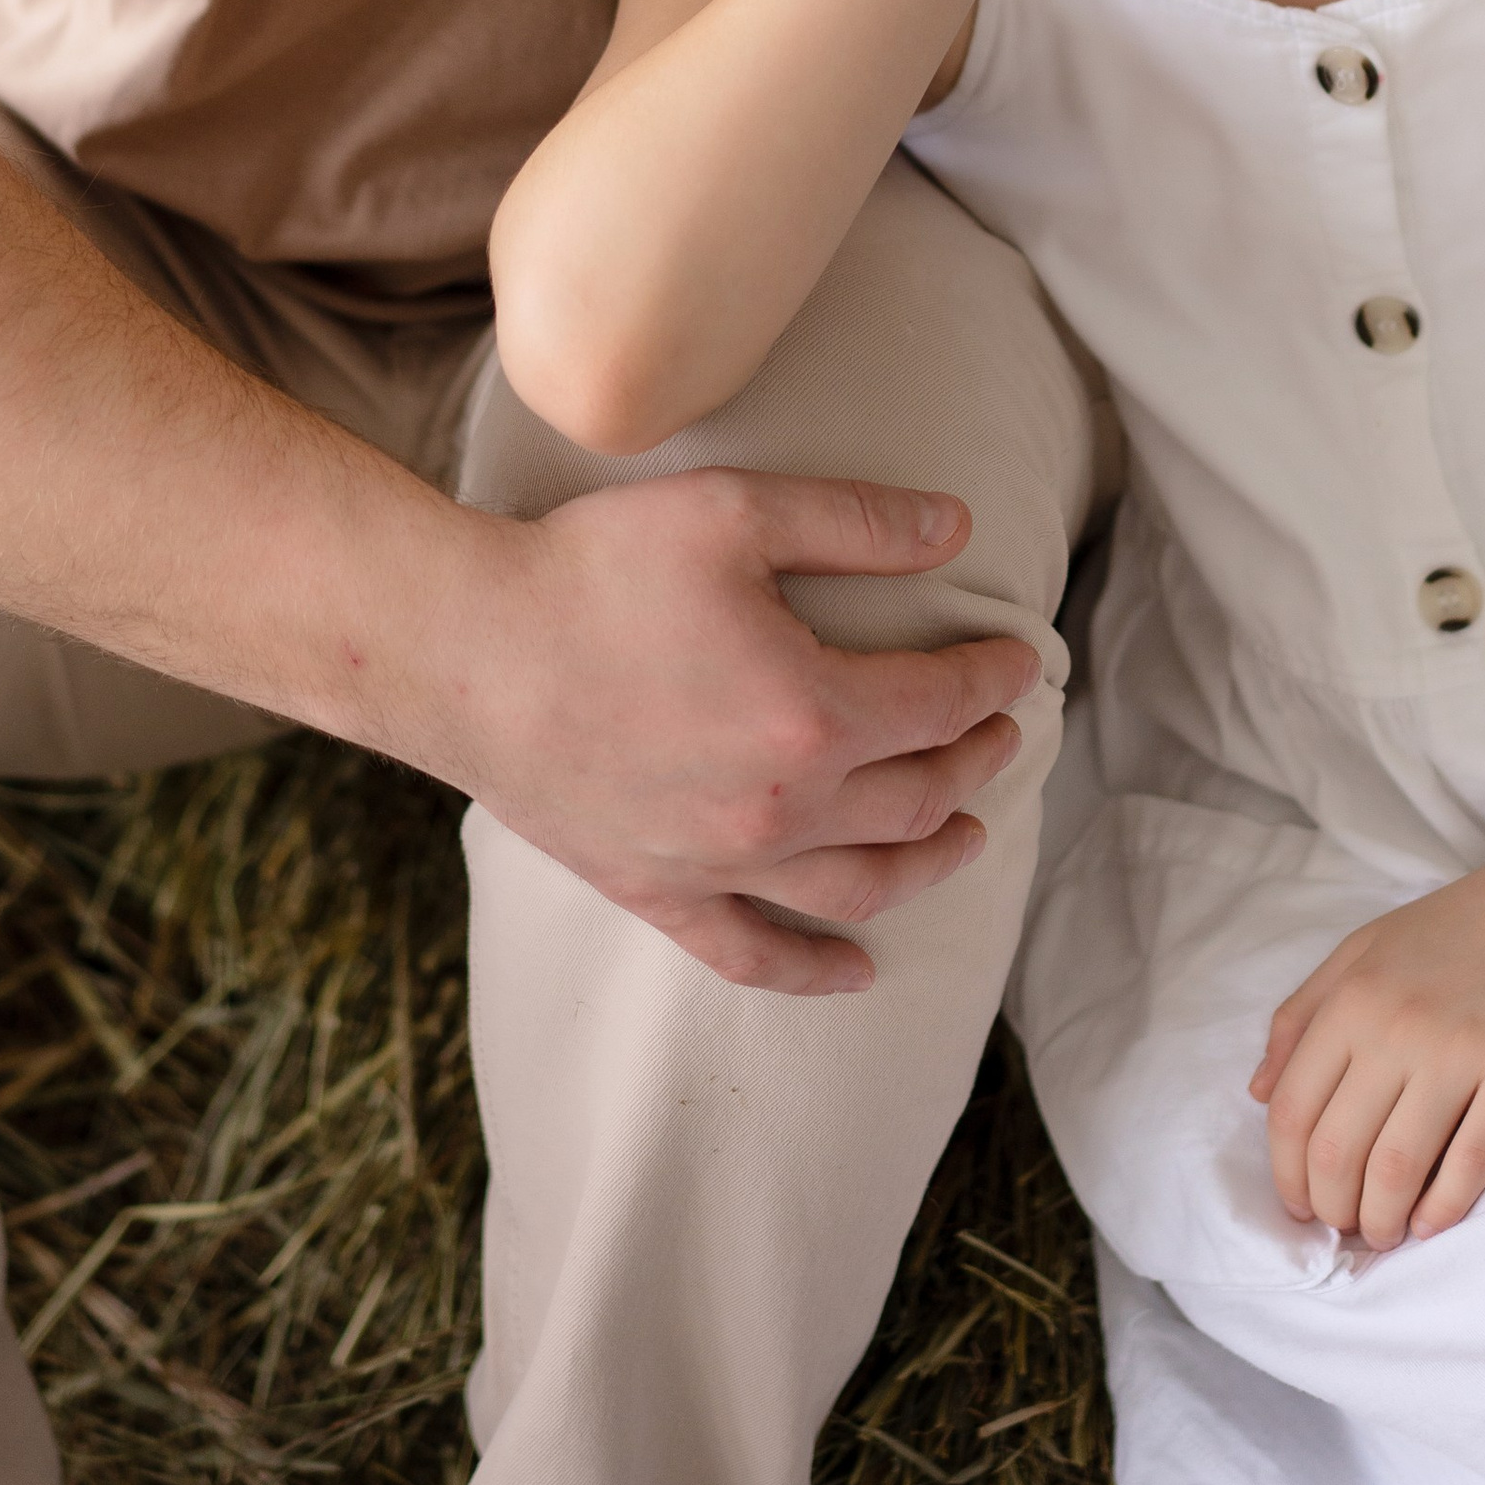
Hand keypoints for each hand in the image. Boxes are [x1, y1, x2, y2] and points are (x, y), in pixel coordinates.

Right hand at [443, 469, 1041, 997]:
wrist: (464, 651)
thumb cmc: (595, 571)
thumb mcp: (735, 512)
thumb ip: (856, 523)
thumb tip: (956, 528)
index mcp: (814, 711)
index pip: (940, 704)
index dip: (991, 681)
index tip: (1020, 662)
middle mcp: (783, 807)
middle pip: (915, 798)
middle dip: (973, 762)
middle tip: (999, 733)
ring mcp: (721, 864)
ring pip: (861, 886)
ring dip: (930, 862)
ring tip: (965, 833)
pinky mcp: (660, 893)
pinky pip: (756, 954)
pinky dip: (817, 972)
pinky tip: (860, 970)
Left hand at [1252, 854, 1484, 1247]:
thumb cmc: (1470, 923)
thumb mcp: (1368, 947)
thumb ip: (1305, 1014)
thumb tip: (1258, 1093)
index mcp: (1353, 996)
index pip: (1293, 1111)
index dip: (1287, 1173)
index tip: (1299, 1203)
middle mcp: (1397, 1025)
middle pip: (1337, 1150)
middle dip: (1331, 1207)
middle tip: (1344, 1226)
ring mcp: (1461, 1051)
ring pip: (1396, 1169)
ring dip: (1381, 1220)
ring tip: (1384, 1232)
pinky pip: (1469, 1164)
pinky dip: (1443, 1209)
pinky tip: (1433, 1224)